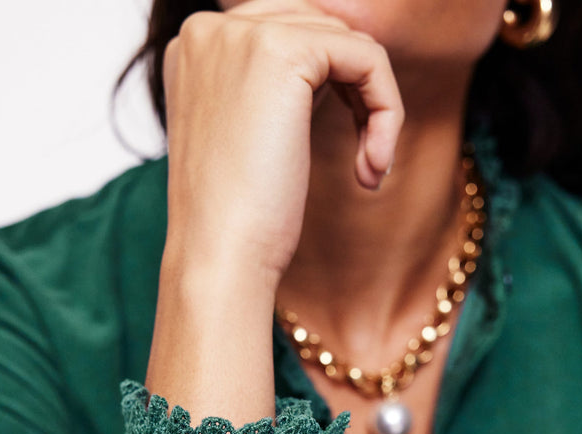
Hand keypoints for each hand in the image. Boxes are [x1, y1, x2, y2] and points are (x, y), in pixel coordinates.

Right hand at [161, 0, 404, 285]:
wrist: (220, 258)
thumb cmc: (236, 221)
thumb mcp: (250, 139)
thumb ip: (277, 92)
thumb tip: (338, 72)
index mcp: (194, 49)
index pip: (288, 30)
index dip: (332, 84)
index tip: (348, 145)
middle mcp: (208, 29)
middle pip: (320, 27)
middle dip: (356, 90)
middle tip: (369, 158)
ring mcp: (239, 34)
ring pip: (348, 41)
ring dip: (376, 106)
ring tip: (370, 167)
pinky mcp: (281, 52)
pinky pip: (368, 58)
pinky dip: (387, 109)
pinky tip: (373, 163)